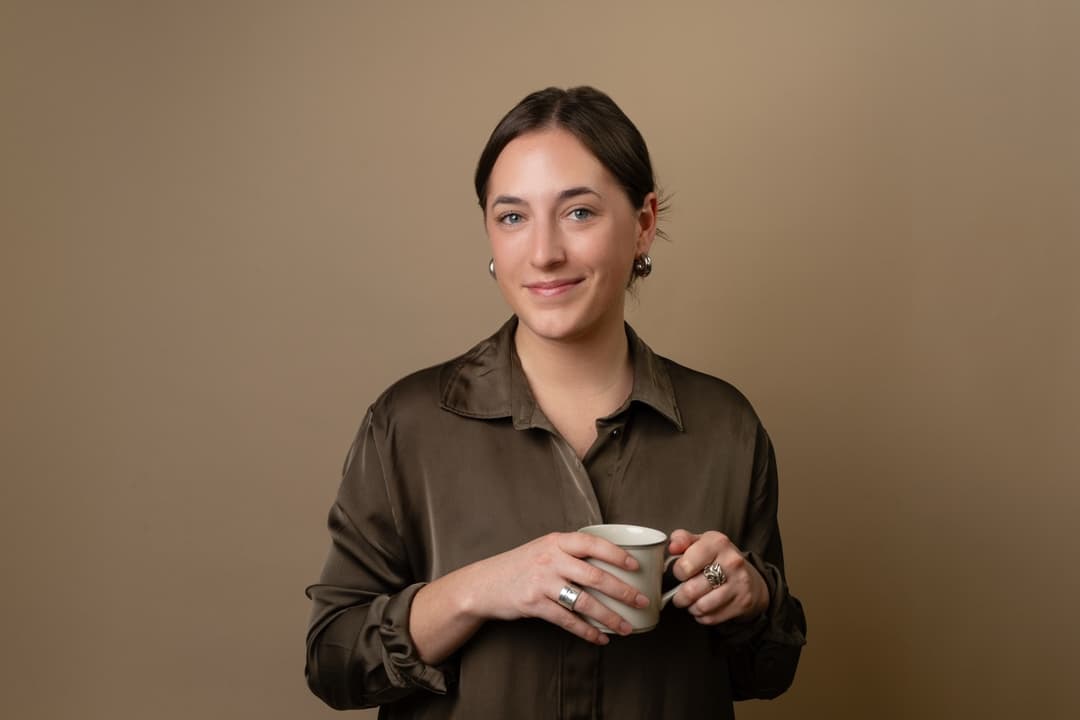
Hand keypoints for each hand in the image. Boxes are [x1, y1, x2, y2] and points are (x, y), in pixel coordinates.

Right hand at [464, 532, 650, 644]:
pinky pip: (567, 620)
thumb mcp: (543, 549)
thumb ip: (570, 552)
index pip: (592, 543)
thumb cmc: (519, 566)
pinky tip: (599, 638)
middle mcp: (550, 559)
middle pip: (595, 576)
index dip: (616, 554)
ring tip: (626, 627)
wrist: (483, 584)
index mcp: (556, 542)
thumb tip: (607, 562)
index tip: (635, 566)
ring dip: (609, 617)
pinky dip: (586, 631)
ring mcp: (542, 582)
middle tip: (641, 601)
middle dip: (623, 590)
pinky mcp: (535, 604)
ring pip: (584, 601)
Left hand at [667, 529, 769, 624]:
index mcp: (718, 542)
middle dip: (680, 596)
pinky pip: (712, 618)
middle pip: (691, 590)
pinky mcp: (743, 602)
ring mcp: (740, 583)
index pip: (685, 566)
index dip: (677, 572)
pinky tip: (704, 607)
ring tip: (692, 601)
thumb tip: (672, 546)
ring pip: (701, 606)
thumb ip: (682, 540)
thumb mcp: (701, 542)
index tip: (680, 573)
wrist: (749, 576)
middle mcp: (732, 562)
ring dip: (691, 608)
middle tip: (680, 594)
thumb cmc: (718, 558)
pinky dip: (703, 616)